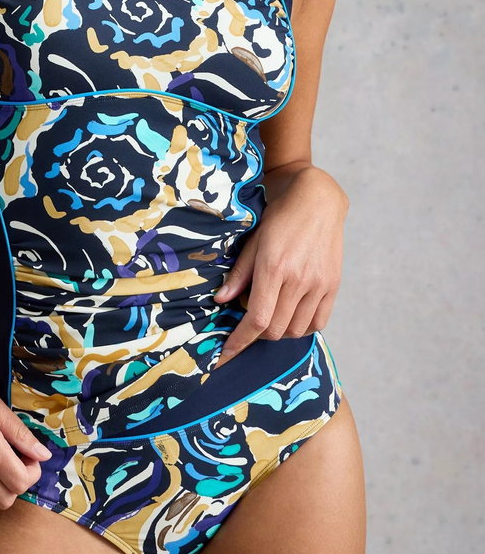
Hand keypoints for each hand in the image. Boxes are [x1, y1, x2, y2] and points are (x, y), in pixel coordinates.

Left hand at [212, 170, 347, 364]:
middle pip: (274, 330)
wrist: (318, 199)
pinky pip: (318, 322)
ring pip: (295, 330)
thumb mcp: (253, 240)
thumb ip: (239, 273)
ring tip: (269, 314)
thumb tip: (221, 301)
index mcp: (274, 268)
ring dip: (278, 331)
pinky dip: (301, 326)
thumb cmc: (279, 216)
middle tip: (246, 321)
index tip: (226, 354)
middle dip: (255, 335)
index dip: (239, 342)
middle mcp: (299, 280)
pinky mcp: (333, 285)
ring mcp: (319, 285)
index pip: (256, 320)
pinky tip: (291, 314)